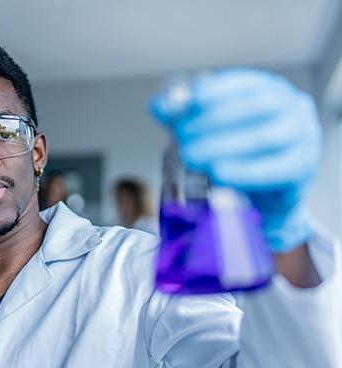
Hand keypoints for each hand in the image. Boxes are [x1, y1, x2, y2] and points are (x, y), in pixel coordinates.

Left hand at [151, 69, 321, 252]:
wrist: (267, 191)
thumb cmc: (238, 152)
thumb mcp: (208, 128)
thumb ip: (183, 114)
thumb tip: (159, 106)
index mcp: (267, 88)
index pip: (243, 82)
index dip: (214, 91)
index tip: (187, 102)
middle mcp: (289, 106)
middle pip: (255, 106)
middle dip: (212, 121)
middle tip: (181, 138)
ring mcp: (301, 135)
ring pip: (266, 137)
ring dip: (223, 147)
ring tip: (191, 157)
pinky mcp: (301, 167)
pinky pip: (275, 169)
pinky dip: (243, 172)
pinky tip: (218, 175)